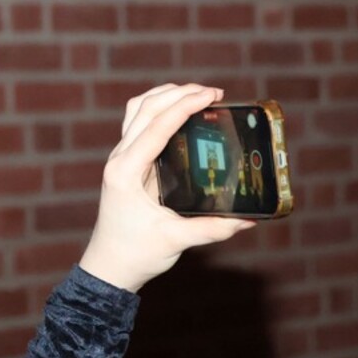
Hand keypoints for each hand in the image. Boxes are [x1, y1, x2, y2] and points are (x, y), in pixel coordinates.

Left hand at [79, 84, 254, 292]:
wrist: (109, 266)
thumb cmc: (136, 253)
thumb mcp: (175, 240)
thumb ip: (213, 229)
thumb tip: (249, 219)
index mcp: (125, 171)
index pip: (155, 127)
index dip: (184, 106)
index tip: (211, 95)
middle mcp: (118, 158)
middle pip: (144, 109)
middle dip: (178, 94)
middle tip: (213, 92)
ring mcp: (119, 158)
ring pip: (137, 111)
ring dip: (165, 96)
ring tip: (197, 94)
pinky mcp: (126, 162)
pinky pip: (139, 124)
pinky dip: (159, 111)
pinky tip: (180, 112)